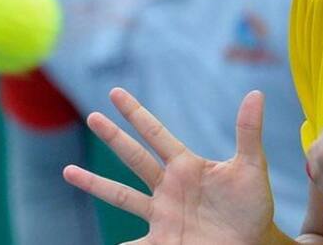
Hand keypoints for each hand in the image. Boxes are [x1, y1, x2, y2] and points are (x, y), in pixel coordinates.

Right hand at [63, 88, 279, 244]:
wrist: (254, 242)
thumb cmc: (253, 205)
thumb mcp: (251, 167)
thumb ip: (248, 132)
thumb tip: (256, 93)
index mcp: (187, 166)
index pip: (156, 134)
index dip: (136, 113)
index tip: (116, 92)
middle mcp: (168, 187)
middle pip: (134, 157)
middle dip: (113, 137)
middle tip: (92, 117)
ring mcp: (162, 214)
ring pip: (121, 195)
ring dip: (95, 184)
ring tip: (67, 171)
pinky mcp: (162, 241)